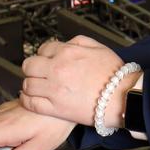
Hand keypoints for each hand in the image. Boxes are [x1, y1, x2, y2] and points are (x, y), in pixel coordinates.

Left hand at [20, 35, 138, 126]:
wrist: (122, 97)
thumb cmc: (114, 74)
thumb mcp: (99, 47)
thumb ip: (78, 41)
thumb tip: (65, 44)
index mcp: (68, 52)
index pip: (43, 48)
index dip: (45, 54)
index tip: (47, 59)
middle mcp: (57, 69)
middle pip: (29, 65)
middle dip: (33, 67)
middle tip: (39, 72)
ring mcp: (54, 90)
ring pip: (27, 84)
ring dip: (30, 84)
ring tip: (37, 86)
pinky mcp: (55, 108)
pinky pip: (31, 103)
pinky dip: (28, 100)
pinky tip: (33, 98)